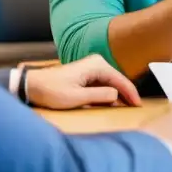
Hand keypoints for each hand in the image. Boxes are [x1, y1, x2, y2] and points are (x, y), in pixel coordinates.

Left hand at [24, 54, 141, 109]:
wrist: (32, 86)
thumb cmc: (52, 91)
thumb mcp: (77, 97)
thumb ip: (100, 96)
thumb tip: (117, 95)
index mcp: (97, 66)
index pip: (121, 80)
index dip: (131, 94)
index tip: (139, 106)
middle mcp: (97, 63)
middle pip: (118, 80)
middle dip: (127, 94)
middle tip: (136, 108)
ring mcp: (92, 67)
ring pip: (112, 82)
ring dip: (119, 94)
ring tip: (128, 106)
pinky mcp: (87, 74)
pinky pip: (104, 84)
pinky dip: (109, 93)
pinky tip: (113, 102)